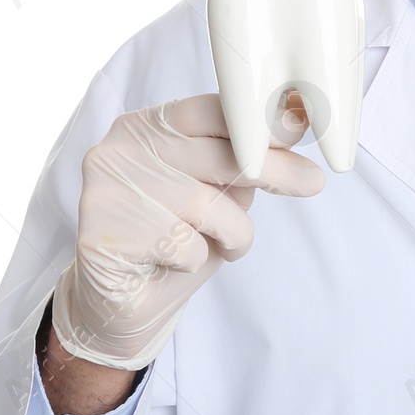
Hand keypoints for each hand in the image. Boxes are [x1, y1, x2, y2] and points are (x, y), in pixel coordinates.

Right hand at [51, 92, 323, 370]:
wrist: (123, 305)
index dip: (259, 121)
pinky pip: (181, 245)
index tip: (300, 128)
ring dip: (234, 232)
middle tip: (312, 182)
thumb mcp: (215, 189)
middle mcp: (120, 150)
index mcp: (145, 126)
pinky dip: (198, 260)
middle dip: (273, 170)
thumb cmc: (177, 237)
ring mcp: (106, 192)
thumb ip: (241, 159)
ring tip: (228, 244)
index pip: (208, 110)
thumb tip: (296, 125)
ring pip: (206, 204)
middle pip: (216, 153)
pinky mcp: (102, 237)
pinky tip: (179, 264)